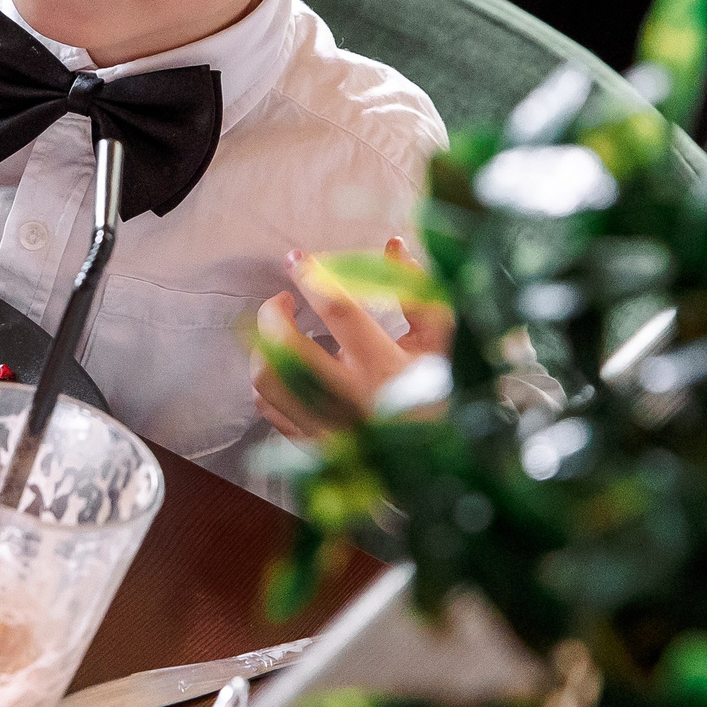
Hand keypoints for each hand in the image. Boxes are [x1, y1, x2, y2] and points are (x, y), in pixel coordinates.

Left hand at [252, 237, 453, 437]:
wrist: (443, 462)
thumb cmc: (442, 391)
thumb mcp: (441, 339)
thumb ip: (416, 290)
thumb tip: (392, 244)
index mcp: (385, 367)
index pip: (338, 309)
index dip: (311, 276)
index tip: (296, 258)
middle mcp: (350, 399)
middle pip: (286, 347)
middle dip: (273, 312)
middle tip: (284, 300)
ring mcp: (326, 426)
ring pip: (267, 379)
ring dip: (264, 346)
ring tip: (282, 334)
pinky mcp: (311, 444)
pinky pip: (267, 407)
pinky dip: (267, 379)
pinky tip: (286, 367)